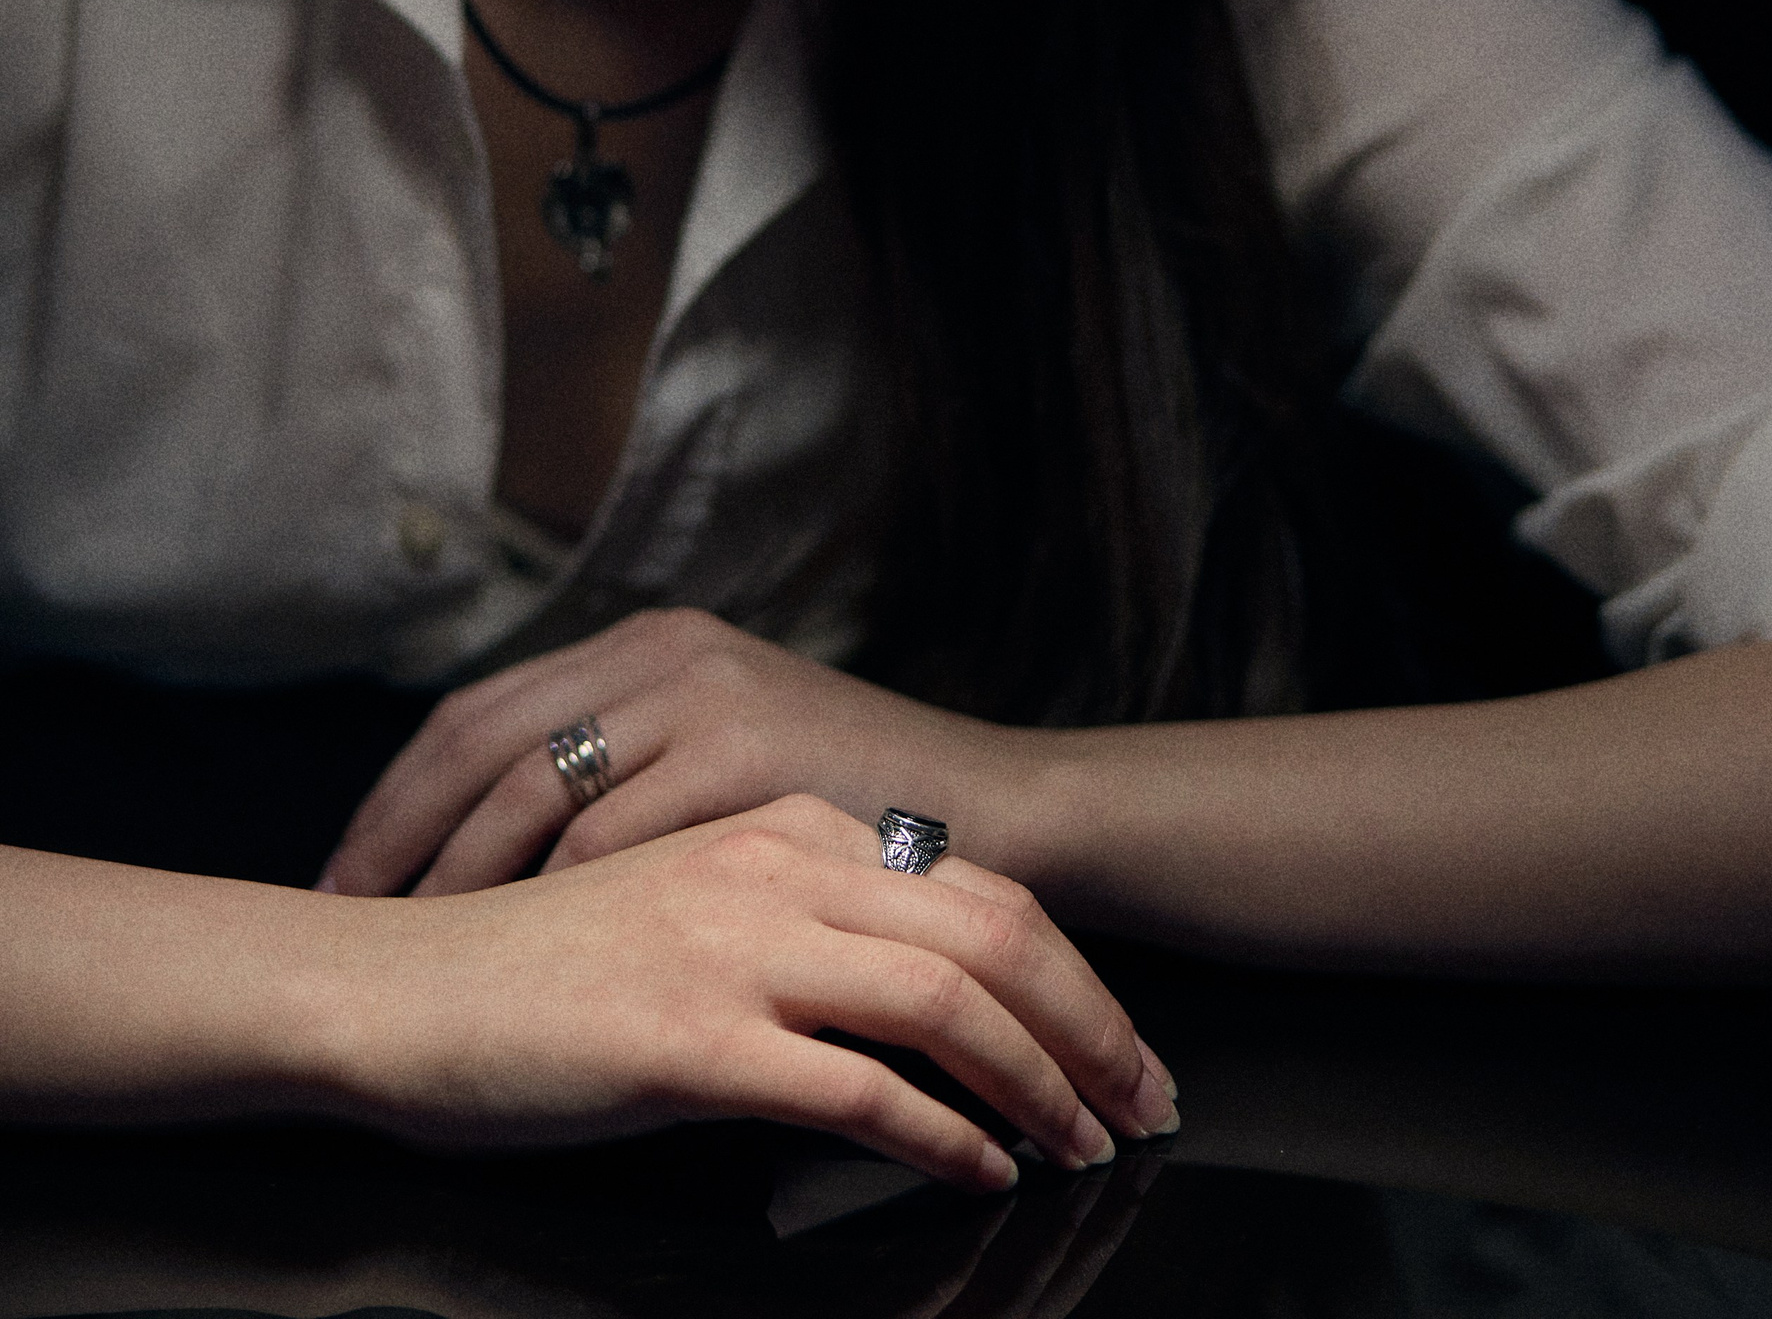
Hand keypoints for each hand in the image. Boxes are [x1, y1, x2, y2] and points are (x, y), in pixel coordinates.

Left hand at [321, 606, 1036, 898]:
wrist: (999, 818)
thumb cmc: (854, 811)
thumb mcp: (726, 757)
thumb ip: (629, 768)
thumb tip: (496, 841)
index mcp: (645, 644)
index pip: (476, 711)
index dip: (397, 797)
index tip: (342, 877)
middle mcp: (663, 651)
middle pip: (480, 741)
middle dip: (396, 839)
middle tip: (337, 922)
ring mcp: (705, 697)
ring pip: (530, 791)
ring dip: (457, 881)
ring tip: (408, 956)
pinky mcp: (744, 754)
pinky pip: (611, 837)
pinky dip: (550, 901)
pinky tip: (520, 959)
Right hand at [329, 792, 1178, 1187]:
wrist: (394, 988)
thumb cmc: (537, 971)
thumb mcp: (690, 905)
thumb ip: (799, 921)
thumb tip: (920, 990)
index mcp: (783, 829)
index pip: (976, 890)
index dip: (1071, 971)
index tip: (1123, 1045)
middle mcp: (775, 869)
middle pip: (991, 935)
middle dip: (1091, 1027)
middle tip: (1146, 1103)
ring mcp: (736, 947)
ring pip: (944, 1003)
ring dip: (1039, 1084)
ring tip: (1085, 1143)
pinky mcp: (693, 1038)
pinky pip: (857, 1089)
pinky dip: (940, 1134)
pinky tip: (980, 1171)